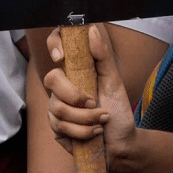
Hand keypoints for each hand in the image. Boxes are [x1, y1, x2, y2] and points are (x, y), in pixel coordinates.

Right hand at [41, 24, 138, 162]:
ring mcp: (55, 108)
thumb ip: (103, 56)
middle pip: (51, 79)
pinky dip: (83, 131)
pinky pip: (61, 126)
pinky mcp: (56, 128)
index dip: (54, 44)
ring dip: (86, 117)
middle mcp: (61, 87)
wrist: (120, 143)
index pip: (55, 46)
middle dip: (75, 94)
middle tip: (94, 102)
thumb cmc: (117, 110)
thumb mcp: (114, 81)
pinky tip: (95, 132)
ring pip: (58, 108)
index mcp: (75, 71)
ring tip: (102, 120)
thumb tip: (92, 29)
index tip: (62, 57)